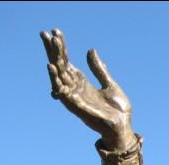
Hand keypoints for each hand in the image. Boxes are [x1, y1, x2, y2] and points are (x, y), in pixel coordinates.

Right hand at [41, 29, 134, 148]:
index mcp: (83, 83)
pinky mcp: (76, 105)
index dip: (62, 48)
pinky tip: (51, 66)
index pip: (68, 62)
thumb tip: (90, 50)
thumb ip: (98, 69)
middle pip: (60, 66)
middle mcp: (75, 88)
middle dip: (53, 50)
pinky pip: (62, 90)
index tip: (56, 32)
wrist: (124, 127)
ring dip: (53, 60)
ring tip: (49, 44)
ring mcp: (74, 96)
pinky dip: (55, 78)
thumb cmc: (118, 110)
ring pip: (59, 75)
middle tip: (44, 33)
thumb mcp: (109, 84)